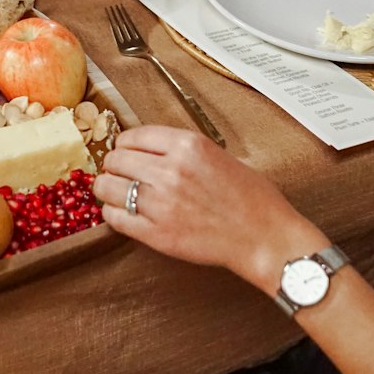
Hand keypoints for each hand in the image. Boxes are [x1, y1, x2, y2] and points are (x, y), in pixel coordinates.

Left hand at [94, 126, 323, 295]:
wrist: (264, 237)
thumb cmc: (251, 197)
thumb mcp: (218, 155)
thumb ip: (182, 150)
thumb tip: (148, 150)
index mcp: (187, 145)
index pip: (133, 135)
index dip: (126, 145)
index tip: (127, 152)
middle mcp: (170, 170)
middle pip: (116, 159)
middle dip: (115, 166)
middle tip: (121, 174)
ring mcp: (161, 203)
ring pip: (108, 187)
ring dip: (108, 189)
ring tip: (116, 193)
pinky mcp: (157, 234)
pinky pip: (116, 218)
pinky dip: (114, 214)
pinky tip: (123, 213)